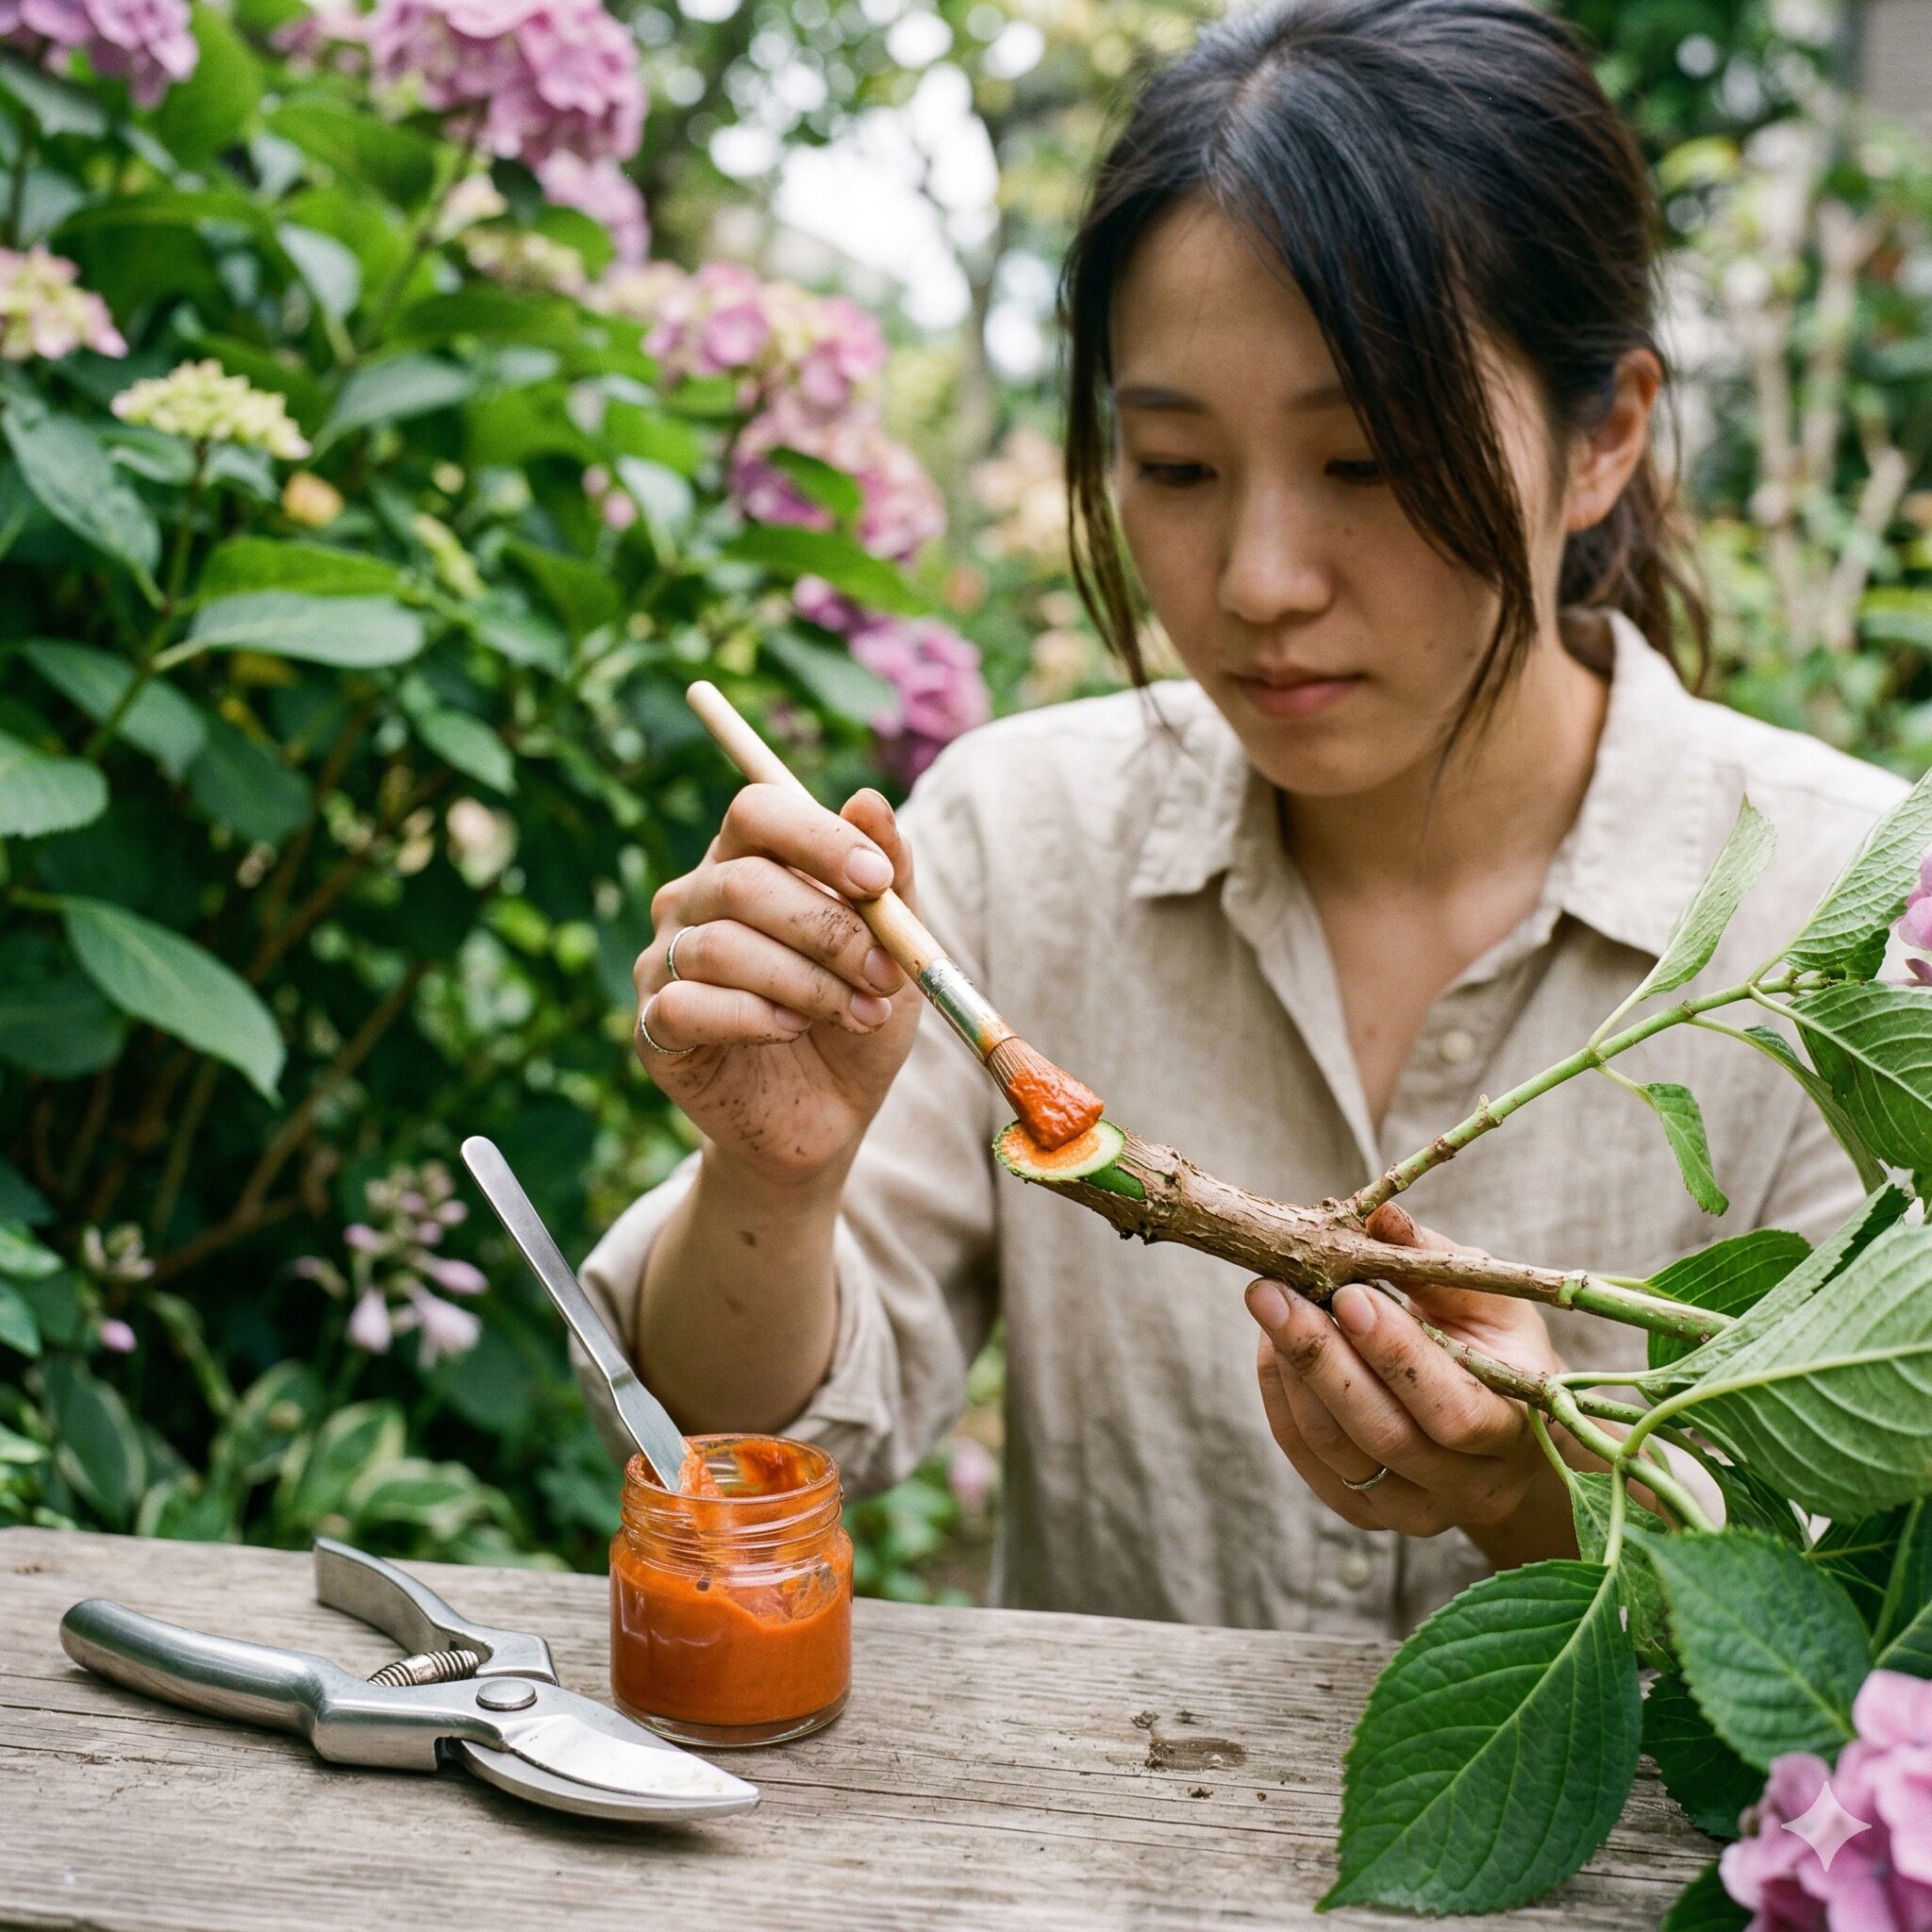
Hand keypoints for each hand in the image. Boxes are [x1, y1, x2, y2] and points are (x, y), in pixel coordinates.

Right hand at [633, 783, 921, 1185]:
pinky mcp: (652, 1029)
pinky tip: (793, 1032)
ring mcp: (663, 962)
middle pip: (745, 882)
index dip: (817, 837)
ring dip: (808, 983)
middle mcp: (693, 900)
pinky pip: (688, 1004)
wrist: (827, 1117)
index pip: (758, 811)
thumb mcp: (893, 948)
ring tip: (860, 1014)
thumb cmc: (855, 1017)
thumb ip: (890, 879)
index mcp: (747, 861)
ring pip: (721, 947)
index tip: (878, 880)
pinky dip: (755, 1017)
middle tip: (887, 973)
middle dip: (831, 930)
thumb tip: (869, 799)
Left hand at [1245, 1203, 1576, 1563]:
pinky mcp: (1363, 1511)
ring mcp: (1411, 1510)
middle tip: (1271, 1290)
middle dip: (1319, 1356)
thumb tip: (1380, 1215)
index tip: (1347, 1293)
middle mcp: (1467, 1486)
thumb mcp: (1491, 1302)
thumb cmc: (1499, 1350)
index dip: (1396, 1354)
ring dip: (1291, 1369)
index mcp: (1514, 1430)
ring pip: (1333, 1446)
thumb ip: (1436, 1263)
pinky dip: (1279, 1394)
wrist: (1506, 1437)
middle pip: (1380, 1433)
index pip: (1450, 1408)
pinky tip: (1273, 1344)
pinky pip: (1305, 1456)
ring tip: (1269, 1304)